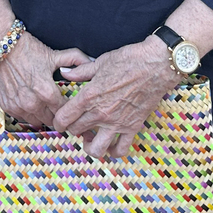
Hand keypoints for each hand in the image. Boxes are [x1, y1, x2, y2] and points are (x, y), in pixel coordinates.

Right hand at [0, 32, 91, 128]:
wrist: (1, 45)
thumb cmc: (27, 49)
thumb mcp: (53, 54)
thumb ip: (75, 59)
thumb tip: (91, 62)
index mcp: (46, 92)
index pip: (64, 112)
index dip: (70, 111)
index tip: (73, 110)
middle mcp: (32, 103)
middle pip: (51, 120)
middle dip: (57, 116)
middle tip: (60, 111)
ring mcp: (18, 106)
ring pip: (36, 121)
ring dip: (42, 116)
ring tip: (45, 107)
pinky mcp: (6, 106)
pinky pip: (21, 118)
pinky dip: (27, 113)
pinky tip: (30, 103)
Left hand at [52, 38, 178, 158]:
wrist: (155, 65)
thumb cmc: (128, 60)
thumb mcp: (99, 62)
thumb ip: (80, 72)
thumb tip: (65, 73)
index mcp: (89, 96)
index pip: (64, 117)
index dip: (58, 121)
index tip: (59, 121)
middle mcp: (101, 113)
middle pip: (76, 131)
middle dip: (72, 129)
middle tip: (75, 124)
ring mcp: (117, 123)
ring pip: (96, 149)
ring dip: (89, 146)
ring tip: (90, 139)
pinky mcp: (132, 127)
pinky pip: (121, 149)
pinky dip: (114, 152)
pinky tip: (110, 146)